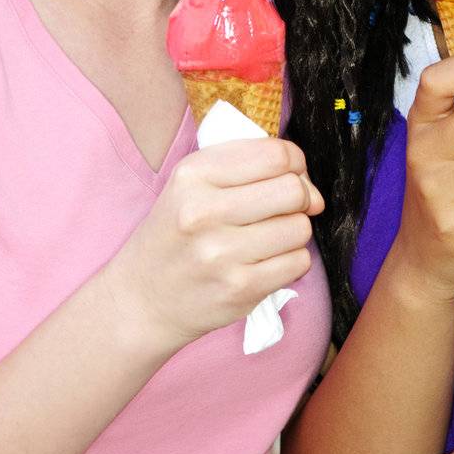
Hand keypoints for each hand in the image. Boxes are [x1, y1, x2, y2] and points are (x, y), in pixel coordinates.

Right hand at [118, 138, 323, 348]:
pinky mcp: (240, 289)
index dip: (294, 162)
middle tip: (285, 207)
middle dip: (300, 197)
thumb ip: (247, 167)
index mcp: (194, 175)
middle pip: (293, 190)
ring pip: (300, 228)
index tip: (290, 174)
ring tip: (269, 237)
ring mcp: (222, 254)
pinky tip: (266, 261)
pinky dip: (291, 261)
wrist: (143, 298)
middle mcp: (204, 211)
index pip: (275, 155)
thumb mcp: (192, 184)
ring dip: (294, 231)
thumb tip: (311, 190)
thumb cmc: (176, 234)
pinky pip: (298, 263)